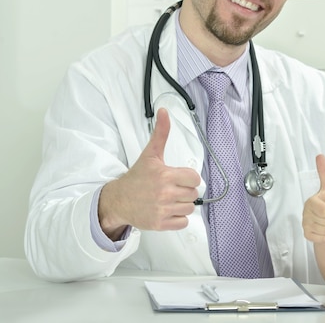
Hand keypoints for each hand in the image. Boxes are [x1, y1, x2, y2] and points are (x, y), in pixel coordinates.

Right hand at [98, 108, 200, 239]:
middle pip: (193, 194)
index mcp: (165, 175)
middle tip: (172, 188)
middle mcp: (164, 193)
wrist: (118, 200)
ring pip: (189, 208)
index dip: (188, 177)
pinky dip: (178, 218)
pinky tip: (168, 210)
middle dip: (185, 191)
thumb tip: (164, 111)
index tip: (178, 177)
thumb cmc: (137, 177)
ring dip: (182, 204)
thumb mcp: (150, 154)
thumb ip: (161, 133)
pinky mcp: (160, 224)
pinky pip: (182, 222)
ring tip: (170, 199)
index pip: (194, 178)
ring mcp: (162, 210)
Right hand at [302, 154, 324, 242]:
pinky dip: (324, 236)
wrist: (323, 223)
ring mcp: (304, 225)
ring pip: (324, 230)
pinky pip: (320, 237)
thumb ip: (324, 173)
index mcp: (310, 201)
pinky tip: (320, 230)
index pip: (324, 210)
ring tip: (324, 222)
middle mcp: (305, 213)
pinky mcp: (306, 235)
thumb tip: (320, 155)